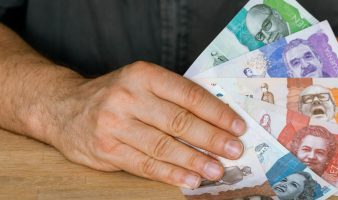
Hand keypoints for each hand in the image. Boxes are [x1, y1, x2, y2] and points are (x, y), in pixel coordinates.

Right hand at [45, 61, 245, 188]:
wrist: (64, 107)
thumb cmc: (114, 94)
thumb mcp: (141, 82)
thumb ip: (173, 96)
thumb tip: (216, 119)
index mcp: (144, 75)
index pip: (189, 95)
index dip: (217, 113)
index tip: (237, 127)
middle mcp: (129, 97)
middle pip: (179, 121)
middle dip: (211, 139)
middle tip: (234, 150)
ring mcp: (115, 124)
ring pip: (163, 146)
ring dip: (194, 160)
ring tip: (216, 170)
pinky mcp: (107, 149)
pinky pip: (145, 165)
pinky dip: (171, 174)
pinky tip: (189, 179)